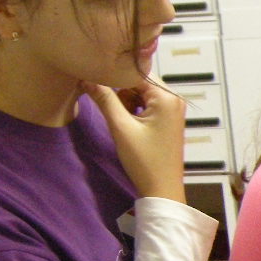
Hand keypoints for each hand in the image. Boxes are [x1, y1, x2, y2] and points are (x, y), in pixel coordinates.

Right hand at [83, 80, 185, 201]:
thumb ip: (104, 98)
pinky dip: (133, 110)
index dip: (113, 74)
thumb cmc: (143, 159)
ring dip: (125, 102)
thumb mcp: (120, 127)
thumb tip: (85, 77)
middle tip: (107, 105)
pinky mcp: (168, 119)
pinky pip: (147, 104)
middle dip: (120, 90)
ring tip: (120, 121)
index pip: (136, 72)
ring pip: (141, 93)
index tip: (92, 75)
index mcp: (167, 97)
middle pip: (139, 81)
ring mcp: (173, 109)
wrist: (162, 188)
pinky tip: (127, 124)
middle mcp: (174, 99)